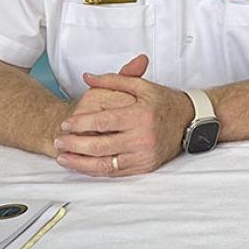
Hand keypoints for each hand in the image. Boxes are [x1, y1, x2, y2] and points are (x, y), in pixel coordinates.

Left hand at [53, 56, 193, 176]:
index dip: (81, 124)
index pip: (103, 121)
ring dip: (80, 162)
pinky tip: (81, 165)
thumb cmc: (164, 102)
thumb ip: (113, 79)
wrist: (190, 121)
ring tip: (63, 157)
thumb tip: (87, 77)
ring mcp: (143, 154)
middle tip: (59, 141)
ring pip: (104, 163)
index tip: (66, 124)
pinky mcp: (144, 166)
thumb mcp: (142, 86)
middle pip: (100, 145)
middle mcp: (142, 136)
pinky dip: (95, 170)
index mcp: (141, 115)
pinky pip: (115, 171)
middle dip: (75, 144)